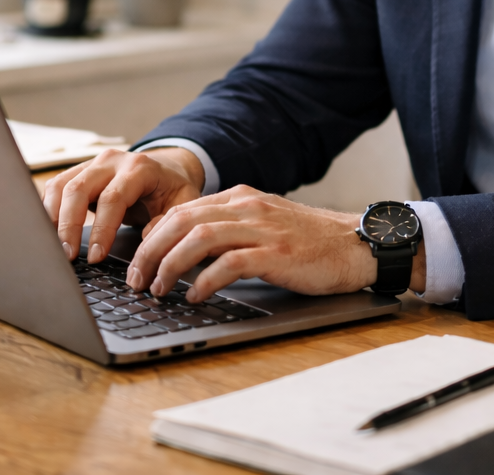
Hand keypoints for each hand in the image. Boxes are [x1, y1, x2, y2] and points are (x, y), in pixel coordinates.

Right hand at [40, 147, 203, 263]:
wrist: (167, 167)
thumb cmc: (173, 189)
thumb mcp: (183, 203)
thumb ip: (167, 221)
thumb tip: (146, 240)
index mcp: (138, 168)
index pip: (112, 198)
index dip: (101, 229)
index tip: (95, 256)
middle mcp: (111, 161)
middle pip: (79, 188)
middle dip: (69, 225)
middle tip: (67, 256)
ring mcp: (92, 163)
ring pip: (61, 185)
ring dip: (53, 217)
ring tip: (53, 246)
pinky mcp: (79, 171)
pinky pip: (56, 186)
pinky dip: (48, 208)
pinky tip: (48, 231)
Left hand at [125, 186, 418, 301]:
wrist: (357, 245)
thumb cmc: (310, 243)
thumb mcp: (263, 225)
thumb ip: (228, 231)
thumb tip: (184, 254)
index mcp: (239, 197)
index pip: (180, 210)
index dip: (152, 237)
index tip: (137, 263)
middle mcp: (247, 206)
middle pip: (181, 220)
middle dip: (150, 252)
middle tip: (136, 280)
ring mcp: (262, 228)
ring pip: (198, 238)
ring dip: (169, 265)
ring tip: (158, 290)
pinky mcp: (276, 253)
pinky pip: (229, 263)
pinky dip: (204, 280)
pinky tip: (194, 296)